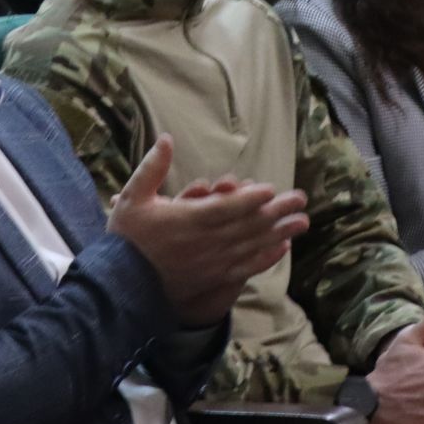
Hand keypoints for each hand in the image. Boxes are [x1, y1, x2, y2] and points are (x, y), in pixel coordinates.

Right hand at [107, 136, 308, 325]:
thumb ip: (152, 168)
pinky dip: (265, 258)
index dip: (249, 199)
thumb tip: (167, 139)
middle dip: (276, 212)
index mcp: (187, 220)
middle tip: (300, 199)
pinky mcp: (213, 278)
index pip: (225, 208)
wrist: (122, 285)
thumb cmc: (127, 238)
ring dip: (278, 233)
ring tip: (301, 223)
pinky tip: (282, 249)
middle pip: (246, 225)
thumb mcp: (132, 197)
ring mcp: (212, 262)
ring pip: (251, 246)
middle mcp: (205, 242)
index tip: (270, 190)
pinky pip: (245, 268)